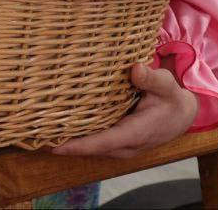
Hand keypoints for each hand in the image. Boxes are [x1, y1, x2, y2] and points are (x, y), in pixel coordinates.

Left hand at [52, 62, 196, 157]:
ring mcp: (120, 146)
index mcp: (136, 133)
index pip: (103, 142)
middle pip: (91, 148)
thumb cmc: (171, 99)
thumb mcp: (165, 85)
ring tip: (40, 130)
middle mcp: (125, 145)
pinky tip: (58, 126)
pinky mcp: (116, 142)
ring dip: (68, 141)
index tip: (55, 146)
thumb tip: (134, 69)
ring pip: (90, 146)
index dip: (79, 145)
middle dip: (65, 144)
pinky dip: (77, 137)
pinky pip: (94, 142)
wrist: (181, 116)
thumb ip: (151, 78)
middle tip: (37, 133)